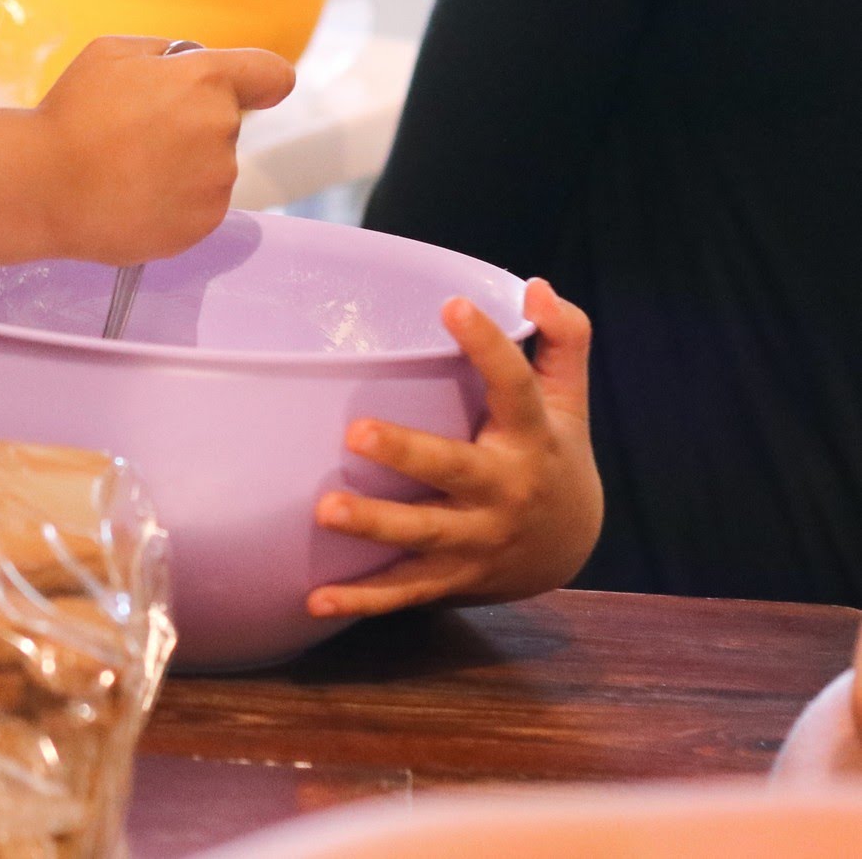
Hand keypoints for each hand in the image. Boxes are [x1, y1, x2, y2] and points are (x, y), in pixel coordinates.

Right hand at [35, 36, 294, 265]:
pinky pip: (199, 205)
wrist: (42, 186)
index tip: (252, 89)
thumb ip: (166, 52)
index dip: (260, 80)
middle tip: (136, 133)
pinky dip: (174, 202)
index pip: (272, 74)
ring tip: (127, 170)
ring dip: (183, 166)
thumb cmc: (70, 113)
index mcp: (205, 79)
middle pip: (226, 122)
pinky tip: (132, 196)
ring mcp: (216, 181)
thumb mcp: (112, 51)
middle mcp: (221, 129)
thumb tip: (189, 66)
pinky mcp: (203, 223)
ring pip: (212, 166)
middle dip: (192, 123)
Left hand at [309, 279, 601, 617]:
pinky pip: (404, 592)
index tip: (451, 304)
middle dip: (408, 453)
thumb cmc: (553, 454)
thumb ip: (562, 341)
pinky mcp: (453, 576)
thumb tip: (537, 285)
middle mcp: (505, 491)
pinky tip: (314, 598)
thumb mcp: (568, 400)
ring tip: (324, 512)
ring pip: (423, 534)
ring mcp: (478, 540)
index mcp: (531, 438)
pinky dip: (361, 600)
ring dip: (375, 526)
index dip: (488, 345)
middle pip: (456, 470)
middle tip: (356, 431)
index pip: (514, 385)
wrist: (571, 551)